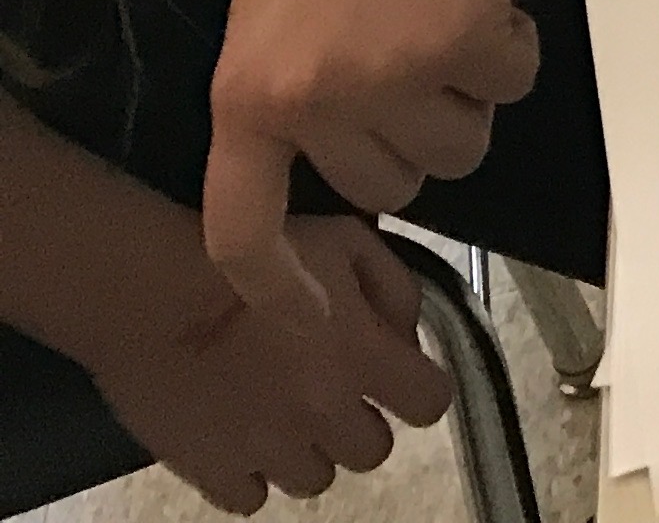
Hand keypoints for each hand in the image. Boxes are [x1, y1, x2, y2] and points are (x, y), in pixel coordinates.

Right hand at [87, 214, 452, 515]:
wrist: (147, 290)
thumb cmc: (248, 259)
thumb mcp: (345, 240)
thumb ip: (395, 289)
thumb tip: (408, 336)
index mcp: (363, 357)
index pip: (432, 403)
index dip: (420, 388)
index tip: (398, 375)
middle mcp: (323, 413)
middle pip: (374, 451)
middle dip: (361, 423)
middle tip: (331, 393)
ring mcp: (266, 450)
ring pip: (315, 480)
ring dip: (308, 450)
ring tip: (280, 413)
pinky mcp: (211, 472)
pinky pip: (251, 499)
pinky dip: (251, 475)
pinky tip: (240, 437)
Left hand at [203, 0, 540, 314]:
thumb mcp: (280, 9)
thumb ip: (291, 93)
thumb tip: (329, 169)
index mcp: (244, 91)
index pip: (240, 226)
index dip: (279, 287)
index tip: (316, 319)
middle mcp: (307, 97)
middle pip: (387, 187)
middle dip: (420, 136)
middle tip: (419, 59)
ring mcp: (384, 75)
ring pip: (456, 150)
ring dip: (471, 95)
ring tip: (451, 14)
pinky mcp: (460, 46)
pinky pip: (512, 88)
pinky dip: (514, 49)